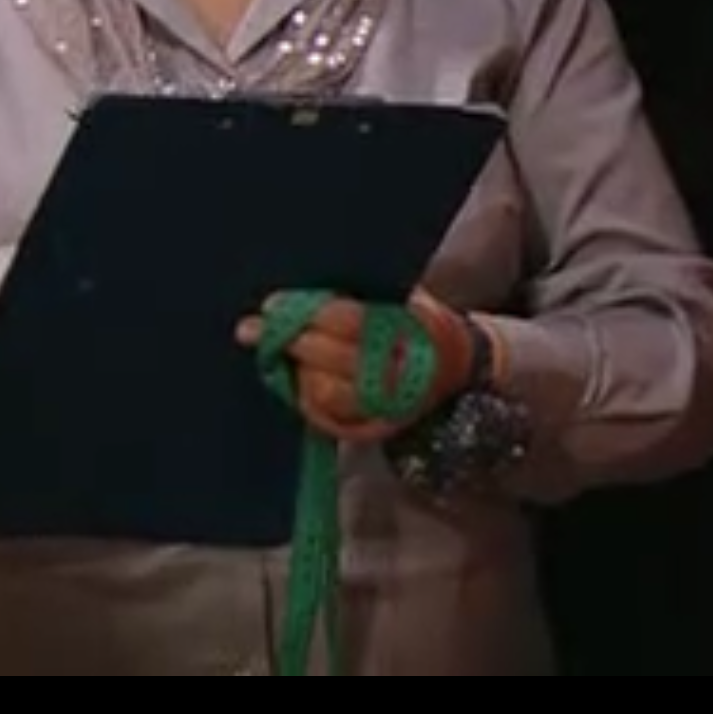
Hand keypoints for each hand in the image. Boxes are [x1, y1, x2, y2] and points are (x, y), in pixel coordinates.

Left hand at [234, 287, 474, 442]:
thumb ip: (369, 293)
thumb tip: (311, 284)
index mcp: (412, 332)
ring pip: (326, 393)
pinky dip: (305, 397)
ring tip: (275, 352)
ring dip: (294, 370)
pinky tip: (293, 378)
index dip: (308, 313)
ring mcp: (389, 408)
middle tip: (252, 329)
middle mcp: (402, 374)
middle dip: (288, 342)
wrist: (460, 368)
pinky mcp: (377, 429)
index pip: (351, 322)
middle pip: (332, 359)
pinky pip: (330, 419)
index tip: (273, 304)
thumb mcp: (409, 296)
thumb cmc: (424, 322)